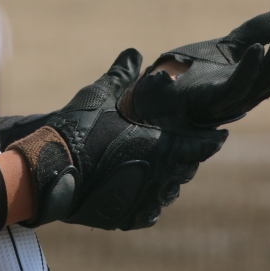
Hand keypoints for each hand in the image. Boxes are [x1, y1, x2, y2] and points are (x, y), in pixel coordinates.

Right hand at [6, 49, 224, 230]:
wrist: (50, 171)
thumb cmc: (79, 129)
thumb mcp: (99, 95)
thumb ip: (122, 75)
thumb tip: (134, 52)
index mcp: (161, 147)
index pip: (201, 146)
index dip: (210, 140)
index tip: (219, 135)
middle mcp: (159, 177)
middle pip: (185, 169)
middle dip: (182, 158)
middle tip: (175, 146)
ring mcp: (144, 200)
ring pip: (168, 192)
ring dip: (165, 180)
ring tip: (154, 166)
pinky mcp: (127, 218)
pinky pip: (149, 211)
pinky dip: (146, 199)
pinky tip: (136, 188)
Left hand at [122, 7, 269, 130]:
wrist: (157, 93)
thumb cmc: (195, 73)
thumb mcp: (229, 46)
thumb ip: (255, 31)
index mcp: (259, 80)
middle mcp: (252, 93)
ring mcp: (233, 100)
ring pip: (267, 79)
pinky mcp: (211, 102)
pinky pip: (235, 87)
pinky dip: (248, 69)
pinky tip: (256, 49)